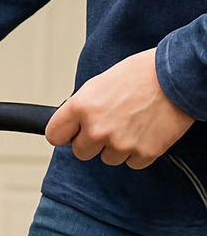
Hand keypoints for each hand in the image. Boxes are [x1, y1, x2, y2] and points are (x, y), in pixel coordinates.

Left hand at [46, 48, 193, 168]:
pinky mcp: (143, 153)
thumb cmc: (142, 73)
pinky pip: (132, 162)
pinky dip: (139, 151)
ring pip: (107, 158)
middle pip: (81, 152)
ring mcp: (120, 144)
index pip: (54, 136)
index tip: (72, 133)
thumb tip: (71, 124)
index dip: (65, 133)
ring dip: (117, 146)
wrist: (180, 74)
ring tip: (133, 122)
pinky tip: (146, 131)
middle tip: (111, 123)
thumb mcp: (100, 83)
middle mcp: (97, 129)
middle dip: (92, 141)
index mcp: (81, 107)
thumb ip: (81, 106)